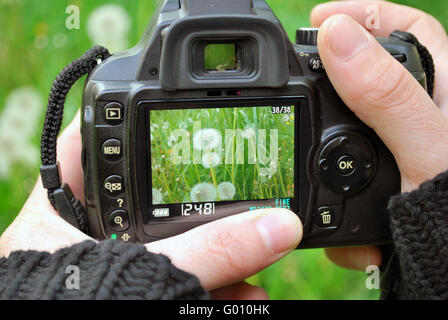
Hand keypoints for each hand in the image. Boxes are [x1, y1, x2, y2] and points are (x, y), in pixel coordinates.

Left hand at [0, 113, 301, 298]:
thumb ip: (208, 251)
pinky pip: (183, 278)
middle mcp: (88, 235)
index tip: (173, 110)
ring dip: (218, 252)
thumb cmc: (62, 309)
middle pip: (149, 194)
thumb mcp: (143, 274)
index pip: (93, 142)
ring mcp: (116, 265)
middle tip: (236, 191)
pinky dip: (217, 285)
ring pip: (174, 244)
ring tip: (256, 252)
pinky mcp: (142, 291)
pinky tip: (247, 292)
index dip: (130, 118)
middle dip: (200, 201)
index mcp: (65, 215)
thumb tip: (276, 226)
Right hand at [310, 0, 447, 269]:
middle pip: (366, 81)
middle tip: (298, 94)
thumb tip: (336, 37)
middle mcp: (420, 117)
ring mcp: (398, 152)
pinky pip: (345, 180)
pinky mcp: (382, 183)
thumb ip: (383, 95)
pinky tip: (343, 223)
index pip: (403, 29)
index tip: (317, 19)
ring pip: (346, 137)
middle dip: (329, 91)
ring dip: (327, 160)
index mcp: (442, 91)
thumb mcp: (424, 149)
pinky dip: (334, 201)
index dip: (360, 15)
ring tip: (316, 176)